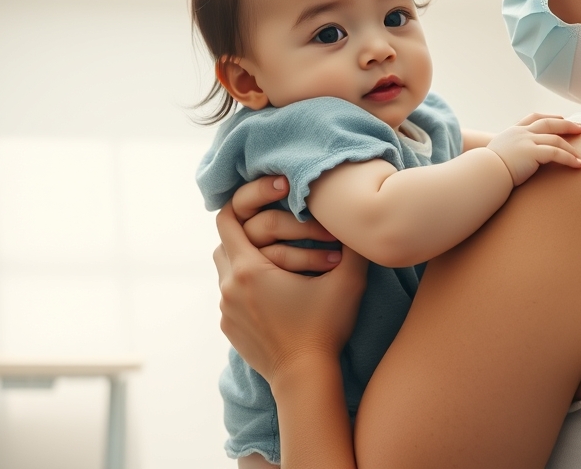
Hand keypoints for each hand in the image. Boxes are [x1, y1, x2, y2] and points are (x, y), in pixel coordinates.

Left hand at [214, 205, 368, 381]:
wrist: (305, 378)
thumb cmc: (325, 328)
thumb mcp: (347, 282)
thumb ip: (353, 244)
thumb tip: (358, 217)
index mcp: (249, 270)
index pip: (227, 220)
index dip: (243, 205)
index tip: (264, 202)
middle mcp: (228, 287)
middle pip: (223, 243)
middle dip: (244, 233)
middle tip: (271, 232)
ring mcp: (225, 310)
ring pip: (225, 271)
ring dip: (244, 261)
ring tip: (272, 262)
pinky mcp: (229, 328)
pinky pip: (229, 296)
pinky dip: (244, 288)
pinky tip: (270, 294)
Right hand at [486, 114, 580, 184]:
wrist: (483, 172)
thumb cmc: (487, 168)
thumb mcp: (497, 154)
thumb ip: (507, 152)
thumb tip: (511, 161)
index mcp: (513, 131)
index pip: (534, 118)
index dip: (550, 117)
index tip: (561, 118)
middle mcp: (521, 133)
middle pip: (549, 123)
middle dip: (567, 125)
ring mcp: (527, 141)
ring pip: (555, 138)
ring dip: (571, 147)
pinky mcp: (532, 152)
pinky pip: (556, 153)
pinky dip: (569, 158)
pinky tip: (578, 164)